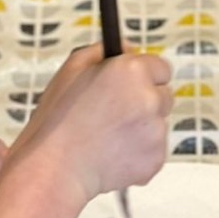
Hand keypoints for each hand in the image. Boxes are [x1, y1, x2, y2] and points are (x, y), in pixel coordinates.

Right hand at [5, 44, 171, 205]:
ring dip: (141, 129)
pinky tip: (112, 155)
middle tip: (115, 114)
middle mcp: (150, 98)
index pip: (161, 67)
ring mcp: (156, 130)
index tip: (131, 86)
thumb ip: (103, 51)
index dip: (144, 76)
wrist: (55, 169)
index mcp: (132, 71)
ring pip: (158, 124)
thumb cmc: (58, 121)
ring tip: (108, 137)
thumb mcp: (71, 70)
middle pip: (163, 95)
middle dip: (145, 102)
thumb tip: (128, 48)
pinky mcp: (156, 159)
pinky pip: (154, 151)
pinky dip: (138, 154)